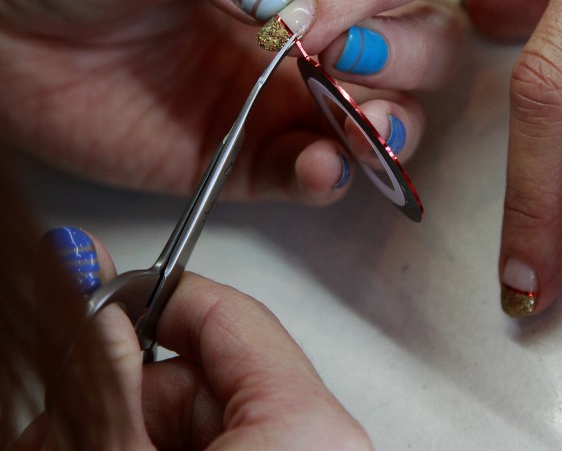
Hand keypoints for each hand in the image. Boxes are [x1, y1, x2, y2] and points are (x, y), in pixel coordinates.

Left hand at [0, 0, 459, 204]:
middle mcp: (314, 14)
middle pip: (419, 36)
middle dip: (404, 55)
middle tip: (345, 59)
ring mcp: (288, 86)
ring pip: (386, 111)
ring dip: (389, 126)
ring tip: (362, 128)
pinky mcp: (252, 148)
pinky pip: (315, 170)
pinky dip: (330, 177)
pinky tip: (320, 167)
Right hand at [14, 227, 369, 449]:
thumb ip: (110, 378)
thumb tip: (95, 310)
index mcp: (308, 430)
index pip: (229, 315)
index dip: (155, 299)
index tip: (106, 302)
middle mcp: (322, 448)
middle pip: (209, 376)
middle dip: (126, 390)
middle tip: (67, 413)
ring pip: (202, 422)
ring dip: (129, 428)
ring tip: (76, 439)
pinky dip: (156, 449)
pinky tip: (111, 450)